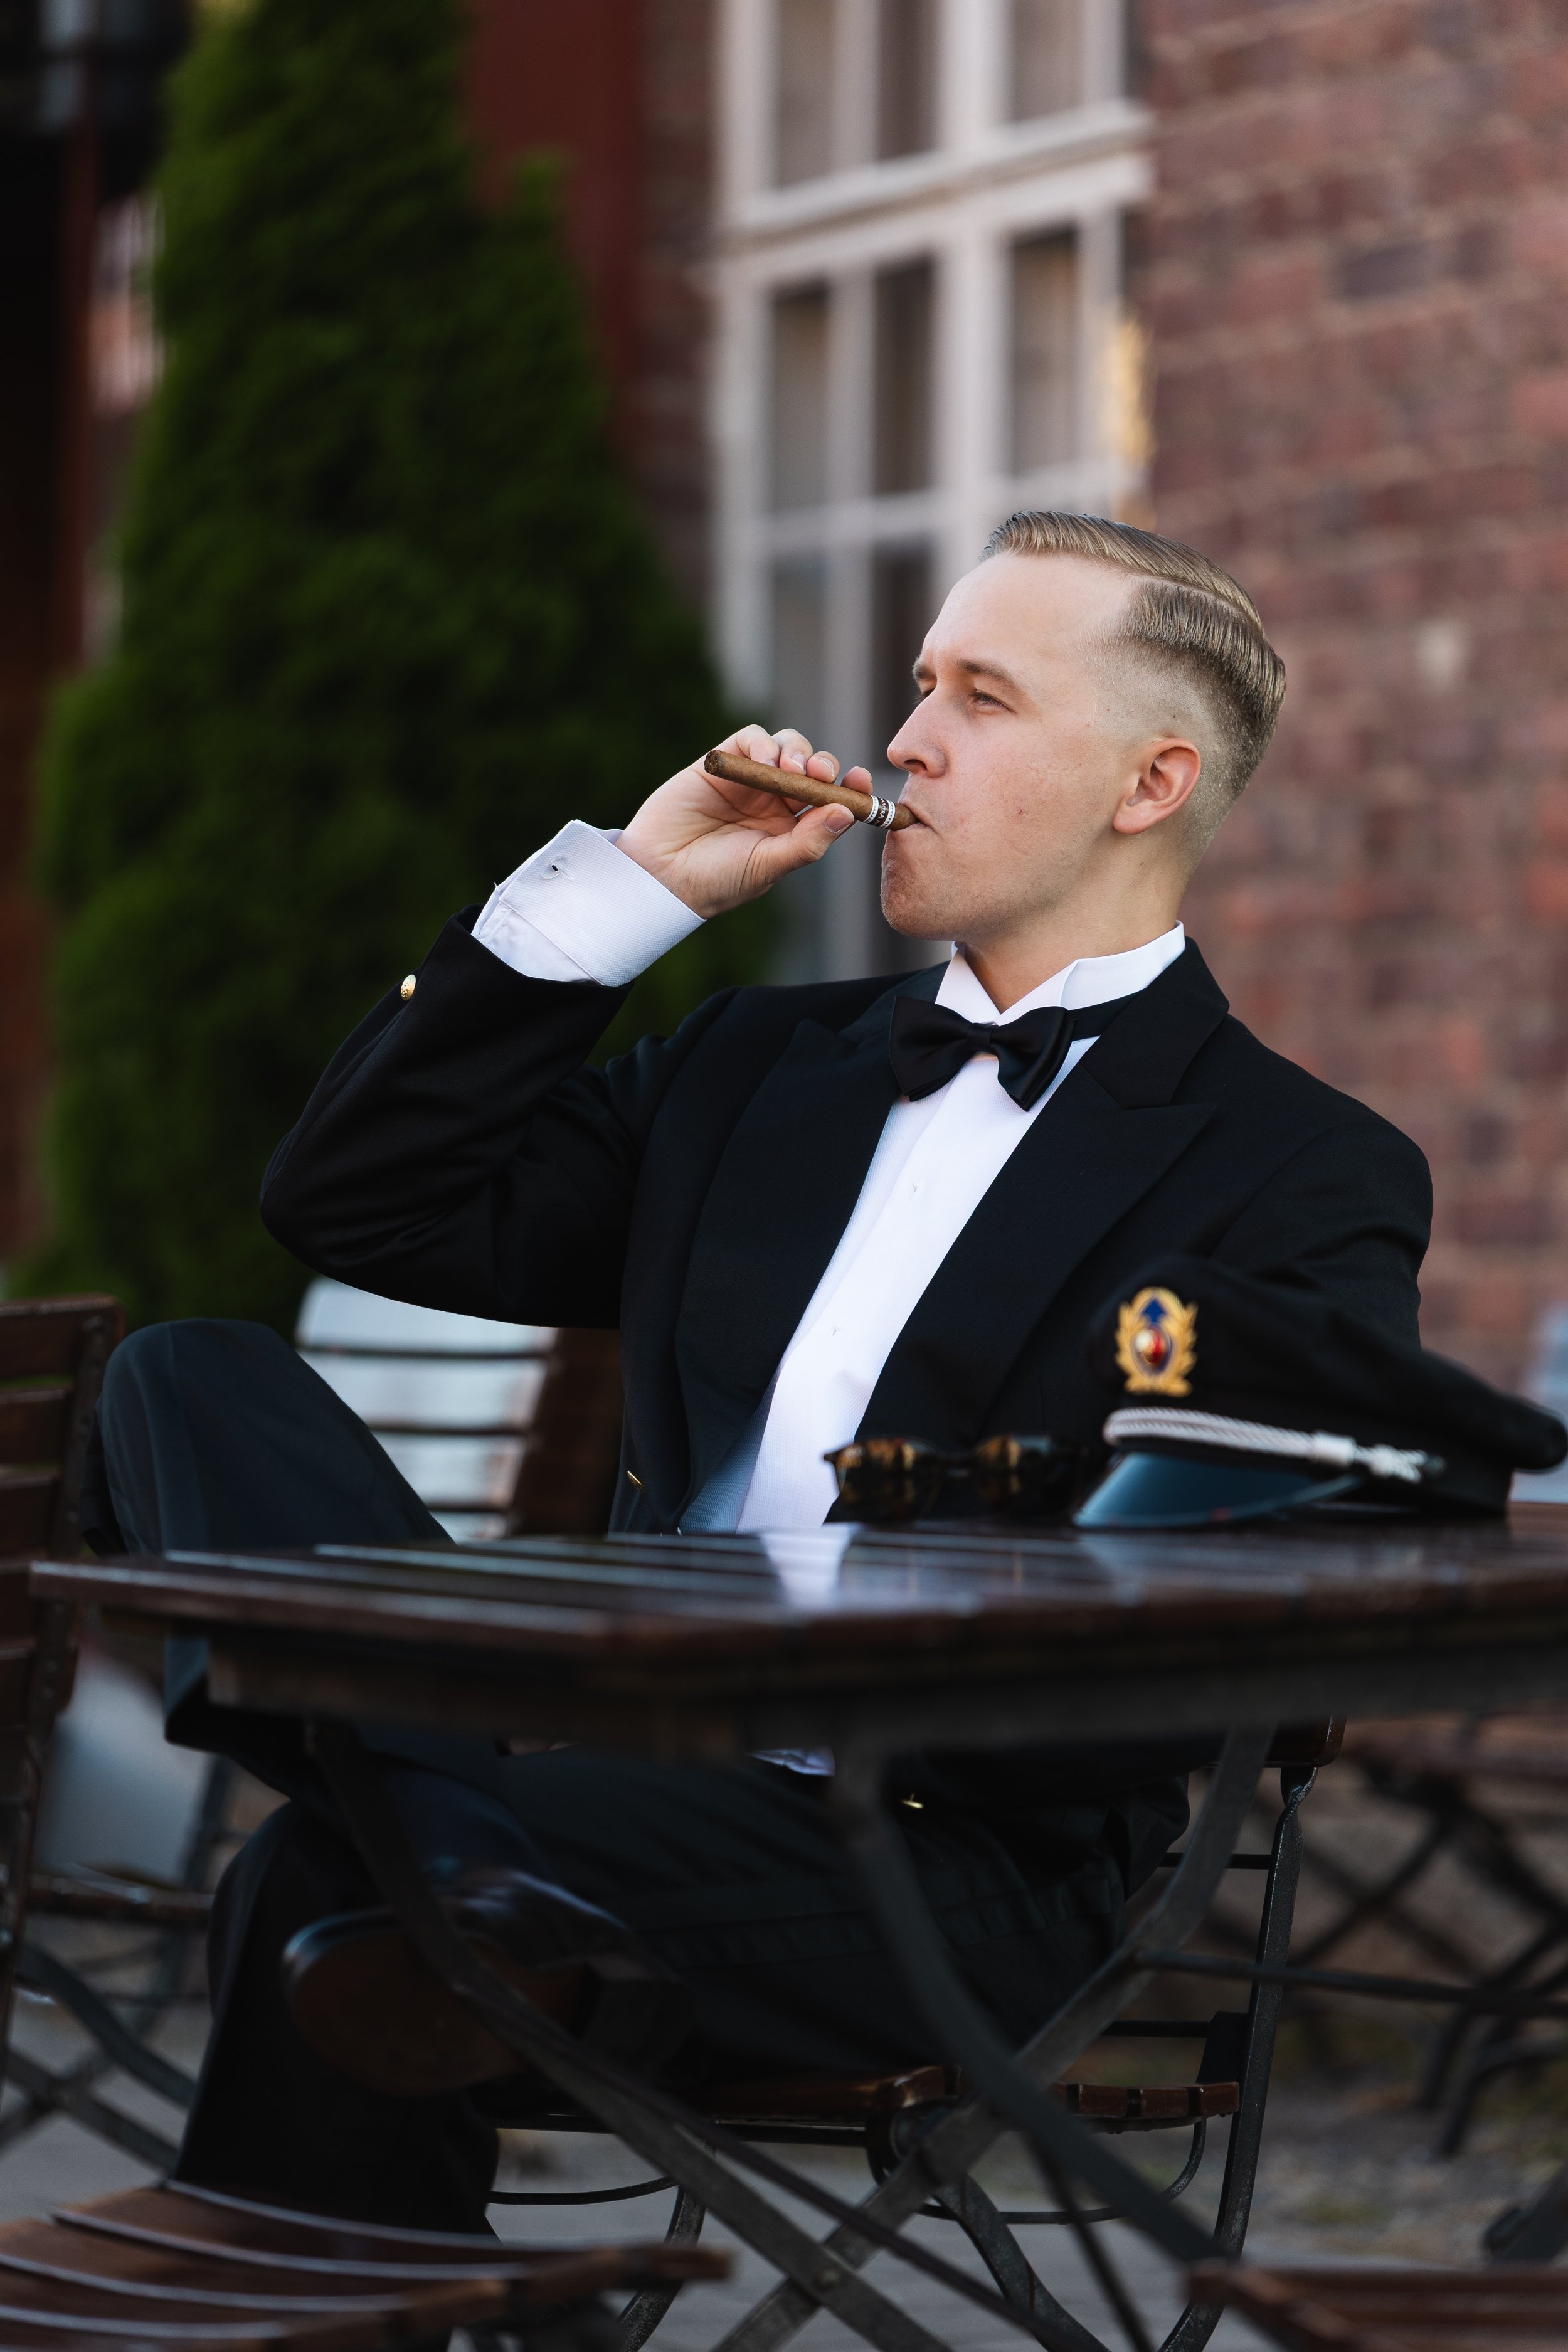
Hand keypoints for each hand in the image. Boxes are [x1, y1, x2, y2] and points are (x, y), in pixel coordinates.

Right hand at [617, 726, 873, 917]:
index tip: (861, 782)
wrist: (660, 874)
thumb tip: (846, 813)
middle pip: (814, 769)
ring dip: (797, 750)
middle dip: (824, 765)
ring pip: (787, 746)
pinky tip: (765, 761)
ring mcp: (750, 780)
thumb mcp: (767, 866)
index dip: (850, 789)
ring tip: (791, 769)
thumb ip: (807, 842)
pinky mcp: (723, 762)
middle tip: (820, 774)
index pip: (831, 801)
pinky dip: (765, 742)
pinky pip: (753, 737)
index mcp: (792, 829)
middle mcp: (775, 802)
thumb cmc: (716, 880)